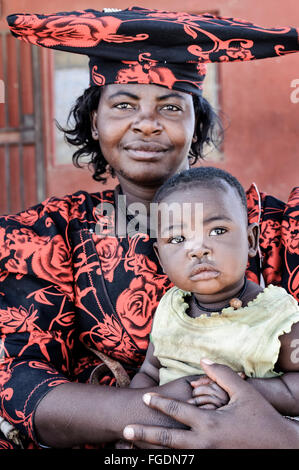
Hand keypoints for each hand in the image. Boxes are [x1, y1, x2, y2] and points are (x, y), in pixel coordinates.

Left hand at [122, 359, 298, 448]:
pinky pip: (186, 461)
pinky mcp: (212, 463)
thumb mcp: (243, 391)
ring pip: (173, 455)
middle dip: (144, 435)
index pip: (177, 411)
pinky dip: (170, 458)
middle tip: (125, 430)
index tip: (144, 397)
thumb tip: (202, 360)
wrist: (279, 448)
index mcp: (210, 423)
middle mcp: (204, 443)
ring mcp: (207, 458)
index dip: (159, 402)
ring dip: (152, 451)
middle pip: (167, 439)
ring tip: (132, 448)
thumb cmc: (261, 418)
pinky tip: (158, 455)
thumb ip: (221, 374)